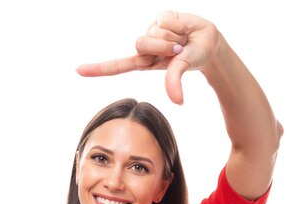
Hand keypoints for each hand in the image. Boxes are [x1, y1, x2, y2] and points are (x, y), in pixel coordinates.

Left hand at [76, 11, 221, 103]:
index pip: (117, 66)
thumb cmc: (193, 59)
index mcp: (144, 62)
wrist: (208, 43)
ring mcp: (152, 31)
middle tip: (178, 51)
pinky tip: (183, 29)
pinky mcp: (160, 17)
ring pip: (153, 31)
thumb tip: (178, 102)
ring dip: (172, 37)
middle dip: (162, 47)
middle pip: (140, 43)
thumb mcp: (182, 69)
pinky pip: (164, 19)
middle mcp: (145, 47)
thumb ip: (174, 81)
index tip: (78, 71)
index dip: (98, 69)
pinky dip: (178, 26)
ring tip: (182, 41)